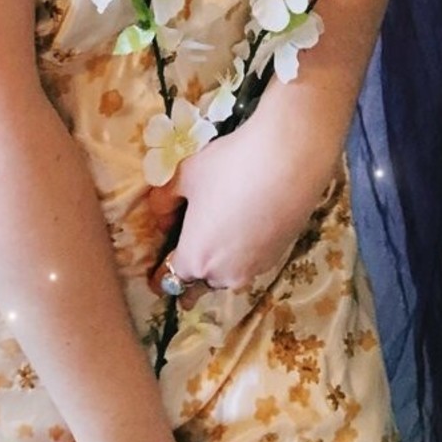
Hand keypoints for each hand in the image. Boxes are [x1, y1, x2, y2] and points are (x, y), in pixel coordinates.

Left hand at [146, 113, 339, 306]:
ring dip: (219, 260)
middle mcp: (225, 274)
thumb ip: (164, 201)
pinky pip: (250, 261)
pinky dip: (242, 249)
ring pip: (228, 273)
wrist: (288, 160)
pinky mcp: (279, 255)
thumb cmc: (228, 168)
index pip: (170, 279)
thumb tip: (162, 217)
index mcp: (196, 259)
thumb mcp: (184, 176)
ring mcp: (255, 268)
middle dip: (193, 269)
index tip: (153, 280)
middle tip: (189, 245)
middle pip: (201, 280)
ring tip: (218, 228)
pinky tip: (244, 222)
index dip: (160, 277)